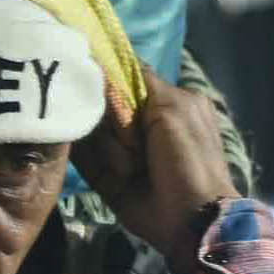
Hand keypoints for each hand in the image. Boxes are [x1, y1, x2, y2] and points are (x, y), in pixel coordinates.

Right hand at [72, 67, 240, 269]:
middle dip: (111, 120)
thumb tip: (110, 56)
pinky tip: (99, 164)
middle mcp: (145, 125)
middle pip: (105, 105)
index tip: (88, 69)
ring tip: (129, 166)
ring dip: (108, 148)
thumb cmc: (188, 157)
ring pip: (93, 133)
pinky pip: (83, 160)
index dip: (109, 76)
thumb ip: (141, 81)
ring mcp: (124, 152)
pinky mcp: (108, 178)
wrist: (190, 217)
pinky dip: (86, 159)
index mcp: (169, 104)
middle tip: (129, 137)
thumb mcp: (173, 109)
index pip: (128, 79)